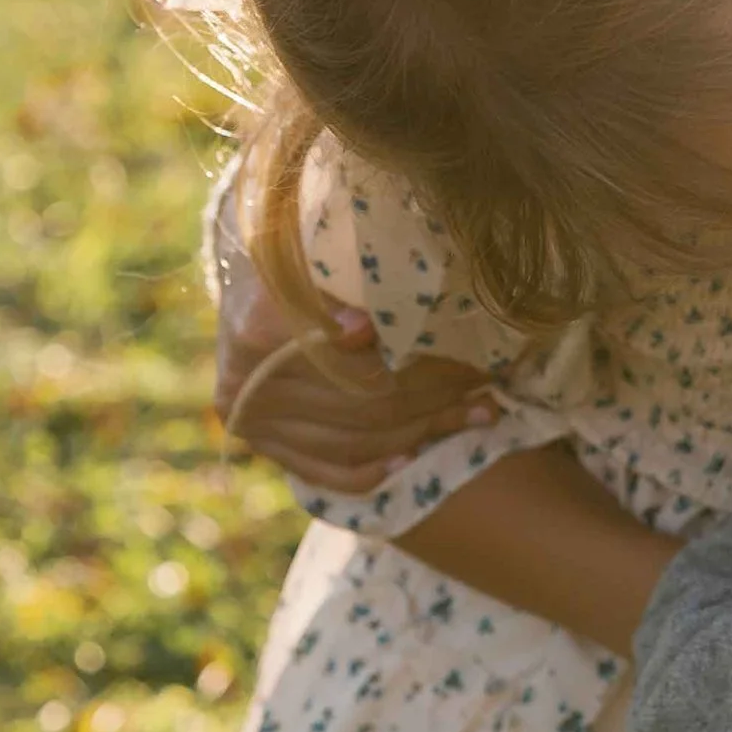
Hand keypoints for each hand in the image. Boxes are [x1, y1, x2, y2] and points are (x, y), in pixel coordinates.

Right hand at [215, 258, 496, 493]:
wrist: (247, 283)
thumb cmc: (300, 262)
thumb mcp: (322, 260)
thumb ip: (345, 292)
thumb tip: (364, 331)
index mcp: (259, 329)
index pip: (355, 363)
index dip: (419, 367)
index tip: (471, 360)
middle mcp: (248, 382)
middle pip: (359, 403)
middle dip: (433, 398)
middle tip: (485, 386)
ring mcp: (251, 420)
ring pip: (350, 441)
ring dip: (420, 431)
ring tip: (474, 415)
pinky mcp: (261, 443)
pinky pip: (321, 470)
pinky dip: (369, 471)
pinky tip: (412, 460)